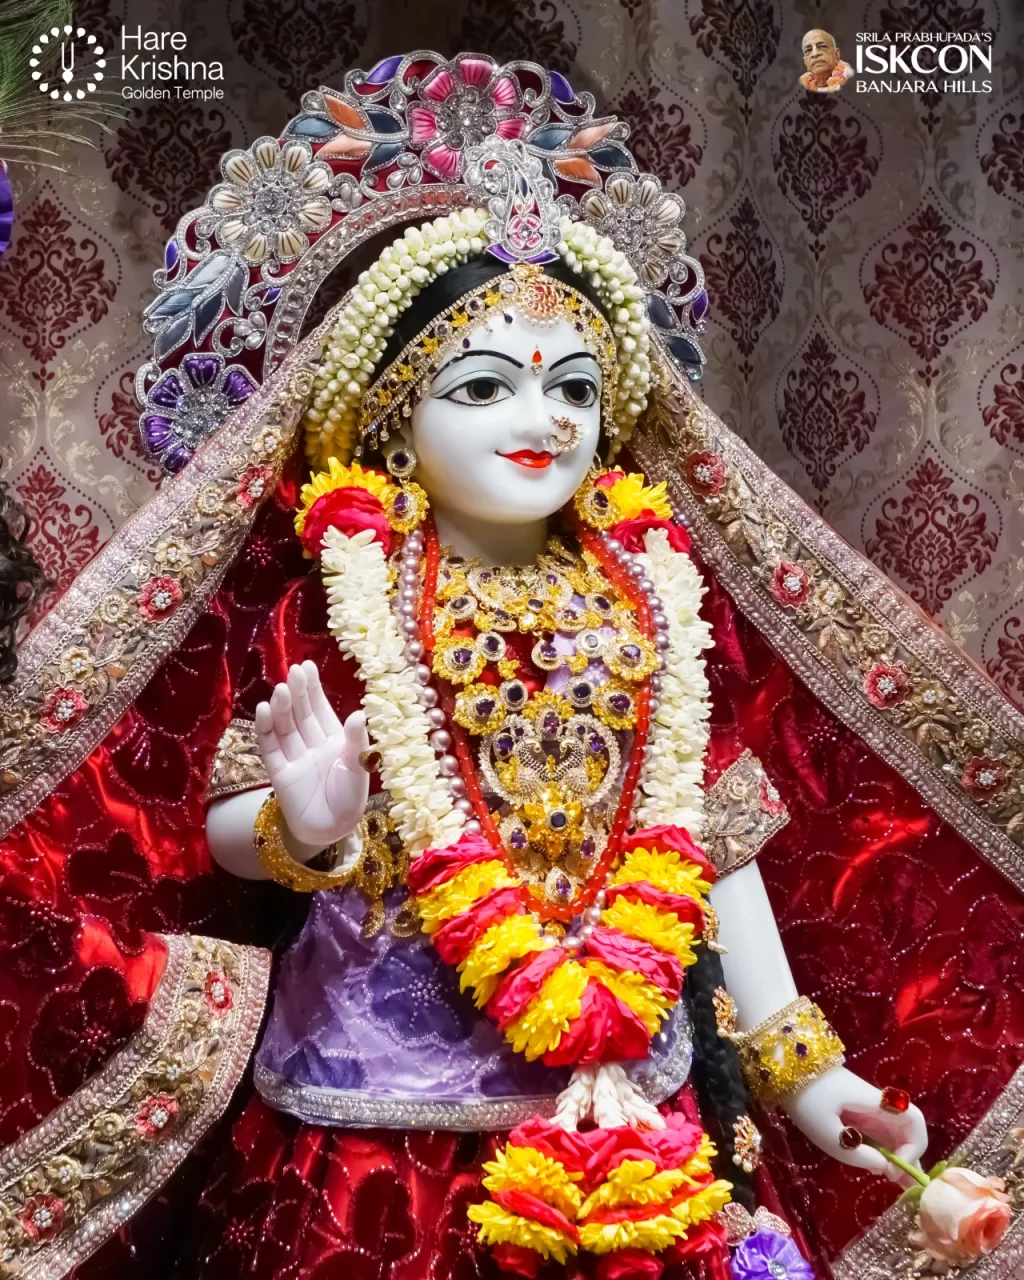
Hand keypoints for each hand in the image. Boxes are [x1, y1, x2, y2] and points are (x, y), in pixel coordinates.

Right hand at [254, 660, 369, 849]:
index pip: (320, 709)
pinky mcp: (279, 773)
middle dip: (298, 693)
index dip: (313, 689)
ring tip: (281, 689)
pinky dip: (266, 729)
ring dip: (282, 708)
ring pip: (285, 727)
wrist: (332, 830)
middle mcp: (312, 744)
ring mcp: (294, 757)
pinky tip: (264, 710)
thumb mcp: (357, 767)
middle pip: (301, 714)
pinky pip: (271, 748)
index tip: (306, 667)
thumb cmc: (350, 799)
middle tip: (294, 672)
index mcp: (334, 740)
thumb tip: (358, 714)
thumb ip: (355, 741)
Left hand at [783, 1066, 927, 1185]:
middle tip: (901, 1186)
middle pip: (908, 1130)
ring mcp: (868, 1108)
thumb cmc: (804, 1098)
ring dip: (898, 1157)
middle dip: (909, 1158)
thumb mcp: (825, 1132)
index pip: (914, 1120)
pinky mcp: (857, 1112)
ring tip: (894, 1182)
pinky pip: (879, 1133)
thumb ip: (857, 1154)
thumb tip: (885, 1167)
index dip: (914, 1146)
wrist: (786, 1071)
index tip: (894, 1167)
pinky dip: (884, 1151)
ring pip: (895, 1133)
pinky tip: (877, 1167)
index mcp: (874, 1103)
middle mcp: (877, 1105)